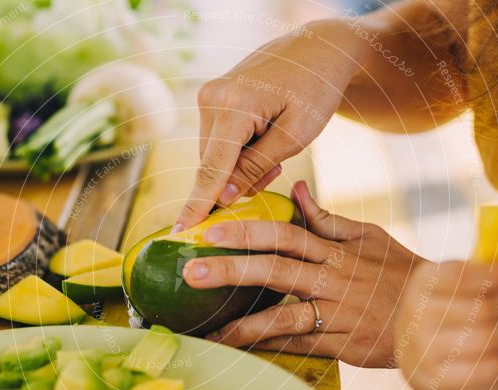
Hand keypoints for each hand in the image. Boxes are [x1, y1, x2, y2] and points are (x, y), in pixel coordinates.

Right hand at [174, 19, 365, 231]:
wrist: (318, 49)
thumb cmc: (315, 90)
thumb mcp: (295, 136)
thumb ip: (256, 167)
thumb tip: (223, 197)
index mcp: (234, 107)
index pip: (211, 168)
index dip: (197, 205)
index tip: (179, 232)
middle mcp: (211, 99)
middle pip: (212, 164)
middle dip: (237, 180)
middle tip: (277, 169)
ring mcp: (208, 96)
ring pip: (214, 154)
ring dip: (239, 165)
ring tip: (275, 149)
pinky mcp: (212, 98)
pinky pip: (218, 140)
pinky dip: (237, 150)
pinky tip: (263, 138)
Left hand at [181, 181, 426, 366]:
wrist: (438, 316)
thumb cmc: (400, 273)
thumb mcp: (369, 237)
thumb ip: (328, 218)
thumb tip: (297, 189)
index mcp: (336, 250)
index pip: (285, 234)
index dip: (246, 231)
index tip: (209, 230)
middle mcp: (332, 279)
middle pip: (274, 270)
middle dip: (230, 270)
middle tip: (192, 272)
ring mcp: (336, 313)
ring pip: (282, 317)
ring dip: (241, 324)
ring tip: (206, 330)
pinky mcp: (340, 344)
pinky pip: (297, 346)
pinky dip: (267, 349)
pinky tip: (238, 351)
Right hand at [395, 260, 497, 389]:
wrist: (419, 355)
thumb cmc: (448, 311)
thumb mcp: (459, 284)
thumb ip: (485, 273)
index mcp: (421, 283)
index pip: (460, 274)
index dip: (492, 275)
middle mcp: (413, 313)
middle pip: (481, 309)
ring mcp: (418, 348)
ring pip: (484, 339)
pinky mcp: (429, 379)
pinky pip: (481, 370)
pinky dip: (497, 362)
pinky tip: (496, 355)